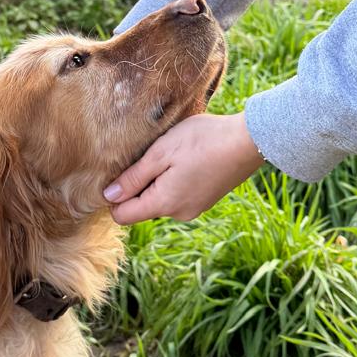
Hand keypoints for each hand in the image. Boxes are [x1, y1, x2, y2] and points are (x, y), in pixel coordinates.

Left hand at [102, 112, 263, 224]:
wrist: (248, 141)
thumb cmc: (202, 141)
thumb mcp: (160, 153)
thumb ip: (133, 178)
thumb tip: (108, 197)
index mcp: (164, 204)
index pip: (122, 216)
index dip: (114, 196)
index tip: (120, 170)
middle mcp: (178, 213)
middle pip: (141, 208)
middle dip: (137, 185)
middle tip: (148, 155)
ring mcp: (194, 208)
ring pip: (160, 199)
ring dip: (157, 180)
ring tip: (169, 154)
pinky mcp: (204, 199)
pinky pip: (177, 195)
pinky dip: (173, 180)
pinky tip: (184, 158)